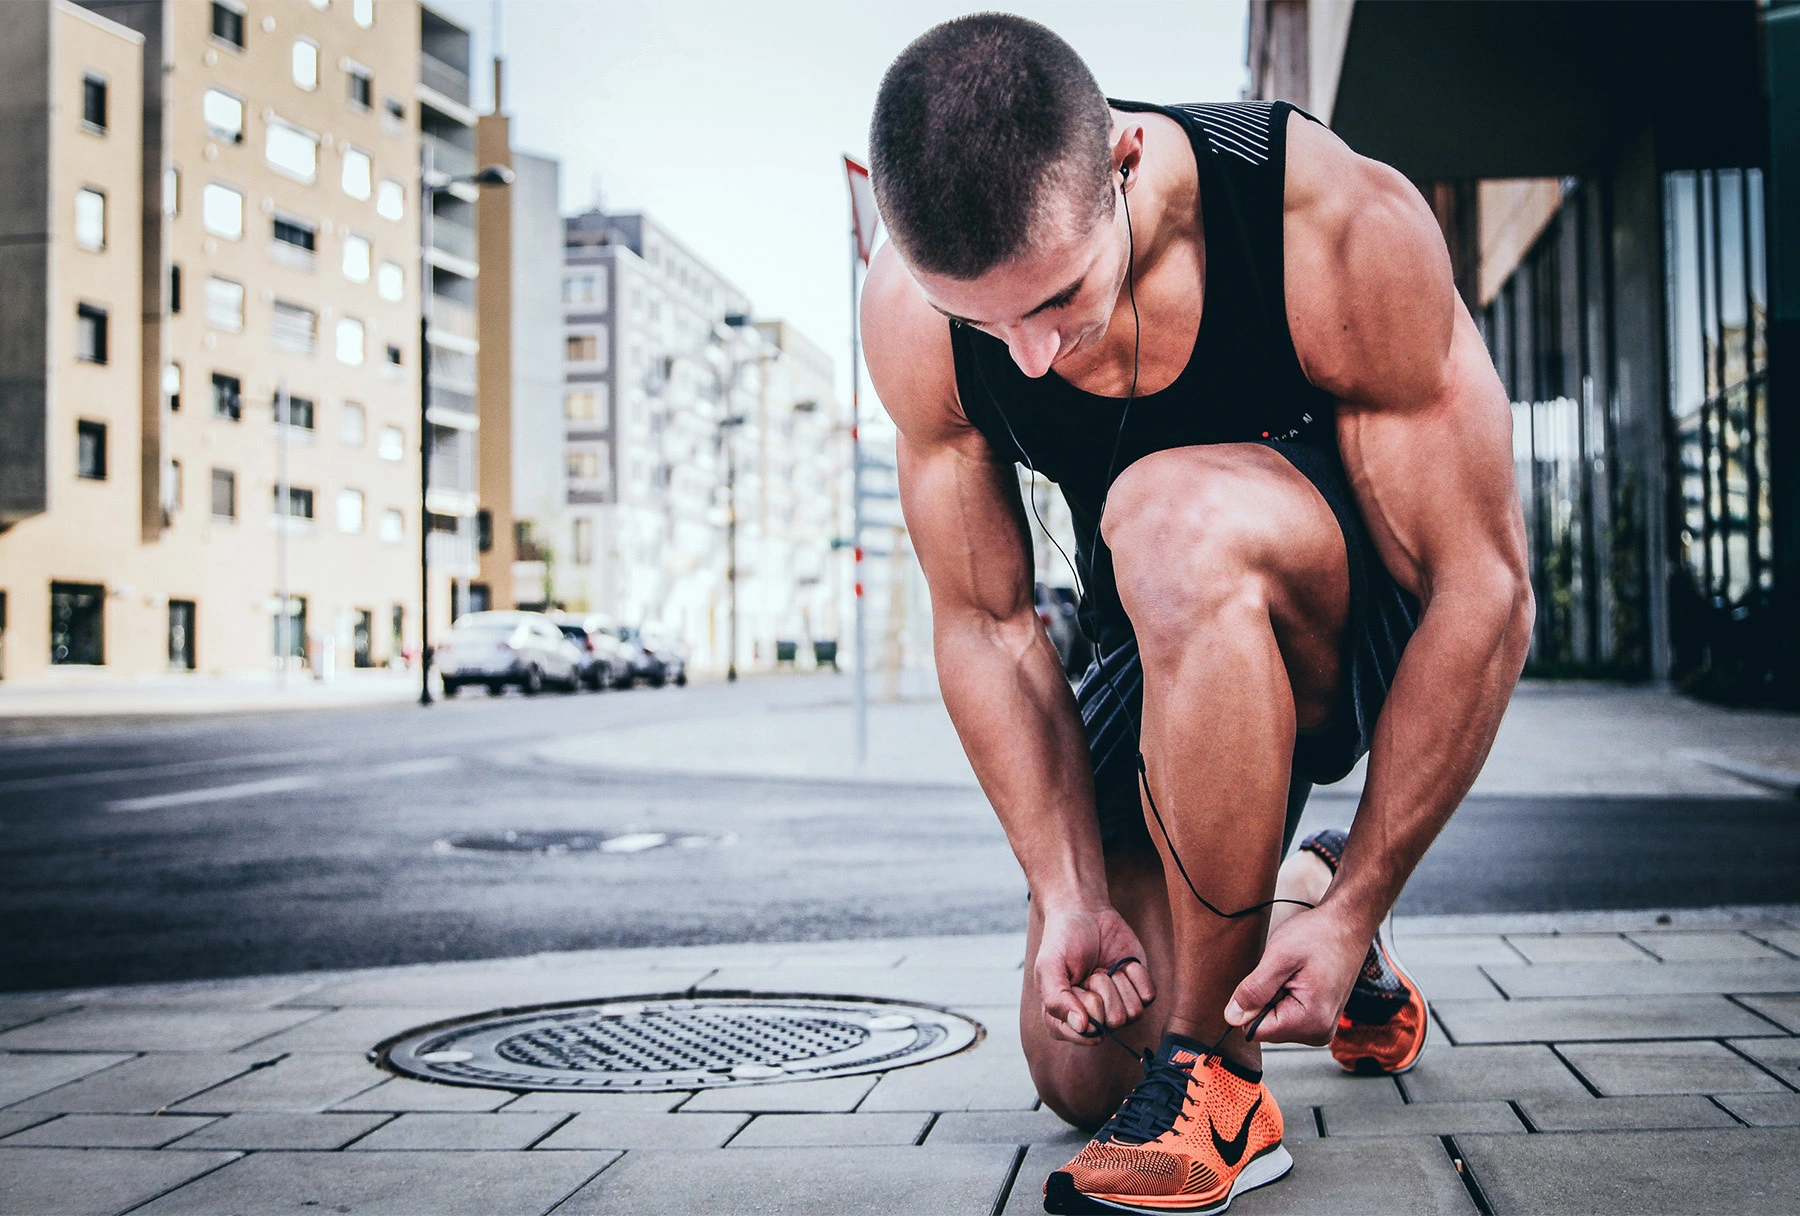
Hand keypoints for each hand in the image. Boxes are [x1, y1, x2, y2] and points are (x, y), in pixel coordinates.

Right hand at [1034, 904, 1155, 1045]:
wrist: (1085, 912)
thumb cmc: (1062, 941)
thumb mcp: (1049, 967)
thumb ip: (1056, 1000)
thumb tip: (1082, 1027)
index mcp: (1066, 1020)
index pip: (1087, 1035)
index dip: (1086, 1009)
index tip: (1076, 986)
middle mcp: (1094, 1019)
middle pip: (1113, 1023)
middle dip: (1102, 990)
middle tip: (1090, 972)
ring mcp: (1118, 1006)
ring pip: (1133, 1013)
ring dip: (1118, 983)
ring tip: (1104, 968)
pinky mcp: (1138, 991)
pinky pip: (1148, 996)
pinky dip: (1136, 975)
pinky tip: (1121, 964)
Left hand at [1223, 904, 1367, 1045]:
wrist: (1347, 925)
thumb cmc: (1319, 935)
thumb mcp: (1279, 957)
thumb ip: (1254, 990)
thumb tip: (1231, 1017)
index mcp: (1310, 1022)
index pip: (1255, 1031)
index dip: (1252, 1003)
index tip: (1271, 979)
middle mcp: (1318, 1033)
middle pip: (1267, 1027)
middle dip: (1267, 998)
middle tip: (1287, 973)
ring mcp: (1321, 1027)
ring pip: (1275, 1019)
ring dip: (1276, 995)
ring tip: (1296, 973)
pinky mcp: (1319, 1018)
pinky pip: (1288, 1013)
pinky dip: (1286, 994)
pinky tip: (1301, 977)